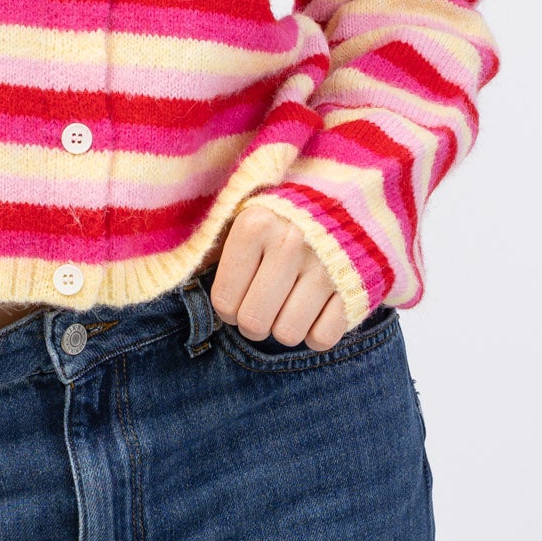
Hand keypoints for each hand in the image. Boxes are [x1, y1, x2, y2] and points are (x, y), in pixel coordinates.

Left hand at [211, 202, 348, 350]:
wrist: (348, 202)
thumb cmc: (282, 219)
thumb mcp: (246, 219)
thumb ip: (216, 250)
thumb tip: (188, 286)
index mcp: (255, 225)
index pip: (224, 302)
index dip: (228, 308)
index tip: (240, 294)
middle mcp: (290, 243)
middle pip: (254, 324)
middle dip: (254, 323)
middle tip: (263, 305)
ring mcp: (325, 267)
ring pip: (287, 335)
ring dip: (285, 327)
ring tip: (290, 303)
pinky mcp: (353, 287)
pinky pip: (322, 338)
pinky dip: (316, 332)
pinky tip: (316, 309)